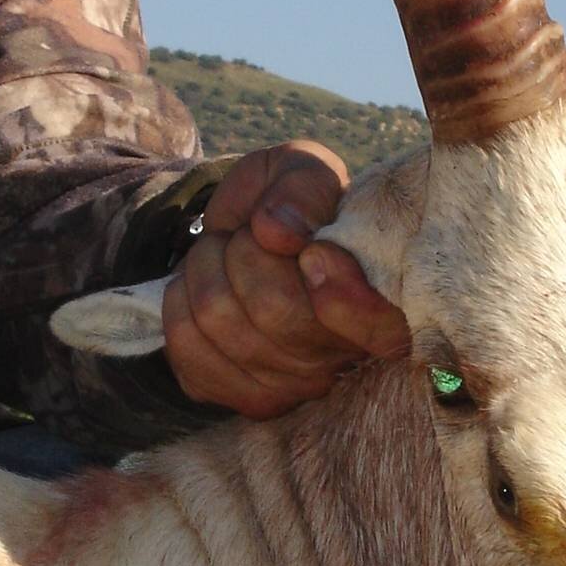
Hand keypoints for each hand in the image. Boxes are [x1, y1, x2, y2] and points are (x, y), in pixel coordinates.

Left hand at [162, 142, 409, 418]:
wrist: (249, 238)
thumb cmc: (290, 204)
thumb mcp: (305, 169)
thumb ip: (302, 187)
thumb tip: (279, 232)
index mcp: (385, 303)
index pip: (379, 330)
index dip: (343, 297)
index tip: (314, 252)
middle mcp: (344, 359)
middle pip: (275, 309)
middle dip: (242, 250)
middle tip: (247, 235)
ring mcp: (292, 386)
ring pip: (220, 320)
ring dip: (205, 266)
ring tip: (224, 255)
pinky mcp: (238, 395)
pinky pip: (185, 344)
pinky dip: (180, 298)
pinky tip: (203, 289)